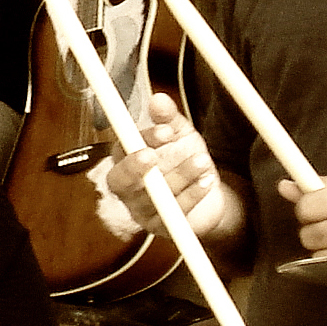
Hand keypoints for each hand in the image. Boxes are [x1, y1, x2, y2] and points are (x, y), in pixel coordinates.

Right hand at [104, 93, 225, 237]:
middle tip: (153, 156)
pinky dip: (192, 196)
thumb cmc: (184, 162)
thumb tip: (159, 98)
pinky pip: (172, 215)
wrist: (208, 195)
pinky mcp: (162, 227)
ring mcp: (142, 210)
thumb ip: (168, 118)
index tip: (164, 131)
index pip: (121, 150)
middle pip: (118, 180)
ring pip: (151, 197)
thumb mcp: (179, 135)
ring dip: (178, 177)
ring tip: (201, 161)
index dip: (139, 141)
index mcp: (126, 160)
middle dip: (134, 168)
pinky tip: (206, 181)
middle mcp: (128, 187)